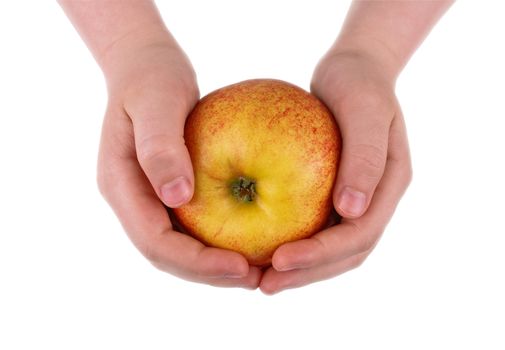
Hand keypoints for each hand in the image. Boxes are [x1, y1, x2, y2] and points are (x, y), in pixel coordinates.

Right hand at [97, 38, 260, 287]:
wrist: (144, 64)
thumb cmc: (152, 76)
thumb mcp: (157, 102)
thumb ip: (160, 147)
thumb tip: (176, 197)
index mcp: (121, 185)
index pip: (154, 241)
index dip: (195, 261)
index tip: (239, 265)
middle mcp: (132, 199)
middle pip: (166, 254)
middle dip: (207, 273)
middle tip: (254, 278)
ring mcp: (148, 197)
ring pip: (178, 246)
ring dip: (213, 265)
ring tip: (256, 270)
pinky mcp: (167, 191)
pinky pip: (192, 225)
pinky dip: (217, 240)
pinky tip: (251, 239)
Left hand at [260, 50, 411, 293]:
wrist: (355, 69)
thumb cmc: (358, 82)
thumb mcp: (364, 108)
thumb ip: (364, 157)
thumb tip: (352, 210)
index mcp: (390, 185)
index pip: (359, 235)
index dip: (322, 254)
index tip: (281, 260)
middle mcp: (375, 199)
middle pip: (346, 253)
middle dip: (307, 274)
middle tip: (265, 286)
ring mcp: (357, 199)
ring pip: (331, 247)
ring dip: (300, 269)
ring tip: (261, 280)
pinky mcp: (334, 192)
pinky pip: (314, 225)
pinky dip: (293, 241)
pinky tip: (261, 247)